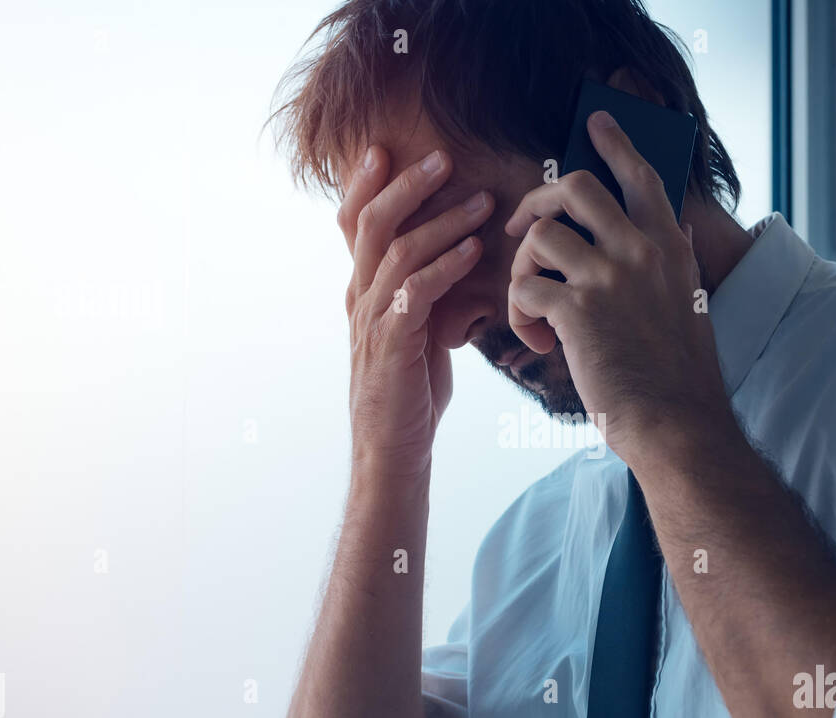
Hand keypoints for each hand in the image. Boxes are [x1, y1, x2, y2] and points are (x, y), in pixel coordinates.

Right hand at [338, 146, 493, 478]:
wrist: (392, 451)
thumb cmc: (410, 394)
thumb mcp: (417, 334)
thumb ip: (425, 296)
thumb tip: (454, 262)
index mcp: (363, 290)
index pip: (355, 223)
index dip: (365, 184)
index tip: (389, 148)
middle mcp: (359, 297)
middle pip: (370, 223)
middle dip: (406, 185)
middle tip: (444, 157)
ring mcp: (372, 319)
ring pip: (396, 250)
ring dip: (441, 221)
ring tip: (480, 201)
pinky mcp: (391, 343)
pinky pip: (415, 292)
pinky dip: (445, 266)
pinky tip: (473, 250)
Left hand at [504, 110, 734, 466]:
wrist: (676, 423)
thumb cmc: (679, 376)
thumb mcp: (691, 303)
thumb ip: (674, 261)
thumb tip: (673, 229)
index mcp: (670, 246)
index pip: (642, 175)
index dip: (615, 143)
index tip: (596, 122)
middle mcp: (641, 250)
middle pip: (576, 186)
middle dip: (538, 201)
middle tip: (522, 229)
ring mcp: (609, 277)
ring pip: (539, 235)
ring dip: (521, 269)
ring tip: (533, 307)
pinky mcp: (577, 311)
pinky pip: (524, 289)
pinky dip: (518, 316)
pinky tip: (539, 343)